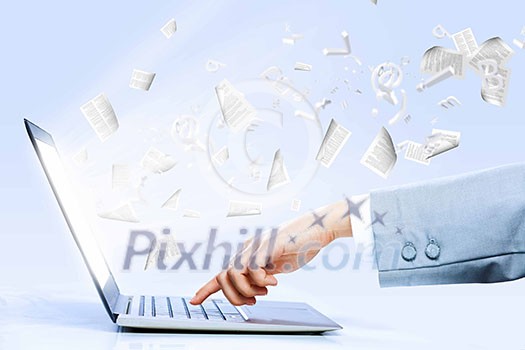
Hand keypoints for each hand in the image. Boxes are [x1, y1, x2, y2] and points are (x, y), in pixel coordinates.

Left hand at [190, 200, 351, 305]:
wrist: (318, 228)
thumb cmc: (300, 246)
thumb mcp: (277, 266)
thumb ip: (263, 276)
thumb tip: (254, 289)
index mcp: (249, 254)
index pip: (222, 273)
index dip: (207, 288)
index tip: (194, 301)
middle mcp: (248, 249)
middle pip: (223, 277)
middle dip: (234, 296)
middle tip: (254, 300)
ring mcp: (257, 246)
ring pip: (234, 274)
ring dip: (247, 290)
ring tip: (265, 290)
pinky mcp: (268, 245)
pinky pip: (251, 267)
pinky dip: (260, 280)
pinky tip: (274, 280)